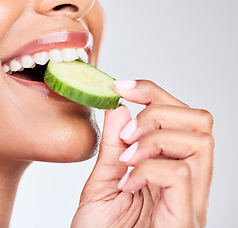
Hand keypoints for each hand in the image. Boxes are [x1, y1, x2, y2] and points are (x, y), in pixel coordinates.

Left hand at [71, 80, 213, 227]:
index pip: (180, 115)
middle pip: (199, 120)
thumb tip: (120, 108)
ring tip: (126, 156)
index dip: (154, 92)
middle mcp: (188, 181)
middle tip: (126, 134)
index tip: (122, 87)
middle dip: (157, 112)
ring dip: (154, 138)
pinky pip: (180, 173)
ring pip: (199, 140)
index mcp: (169, 168)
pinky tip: (129, 183)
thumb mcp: (102, 182)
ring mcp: (189, 199)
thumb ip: (112, 147)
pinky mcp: (184, 218)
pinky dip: (148, 167)